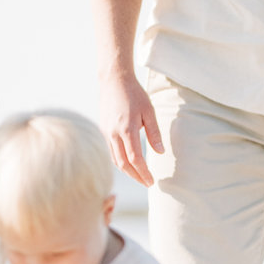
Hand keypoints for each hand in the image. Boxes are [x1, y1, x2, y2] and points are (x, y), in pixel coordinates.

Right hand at [100, 70, 162, 186]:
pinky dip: (120, 161)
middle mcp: (113, 134)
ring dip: (127, 171)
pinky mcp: (103, 130)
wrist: (113, 81)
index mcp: (126, 129)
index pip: (134, 159)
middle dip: (136, 176)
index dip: (143, 172)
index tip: (151, 181)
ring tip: (140, 177)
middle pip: (123, 164)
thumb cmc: (134, 94)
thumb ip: (154, 133)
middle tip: (147, 183)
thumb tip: (160, 152)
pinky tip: (129, 164)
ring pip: (115, 159)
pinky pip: (111, 151)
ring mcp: (106, 132)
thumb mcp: (149, 112)